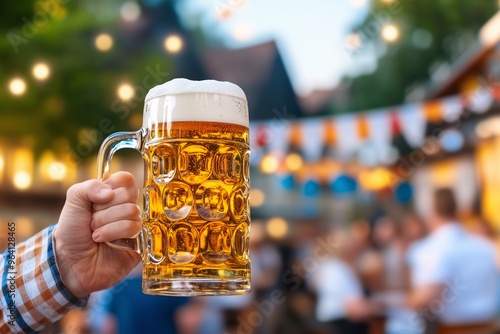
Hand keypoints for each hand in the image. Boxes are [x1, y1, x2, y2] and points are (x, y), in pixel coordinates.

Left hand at [53, 172, 141, 297]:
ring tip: (94, 234)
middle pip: (129, 194)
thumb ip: (89, 187)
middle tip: (92, 220)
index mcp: (113, 194)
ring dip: (106, 223)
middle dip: (104, 209)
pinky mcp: (139, 241)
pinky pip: (134, 228)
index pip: (126, 179)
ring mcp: (133, 224)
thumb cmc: (72, 232)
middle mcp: (125, 208)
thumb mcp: (73, 201)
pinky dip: (112, 233)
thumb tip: (109, 193)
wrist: (70, 262)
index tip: (97, 200)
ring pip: (131, 211)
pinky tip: (103, 240)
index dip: (112, 187)